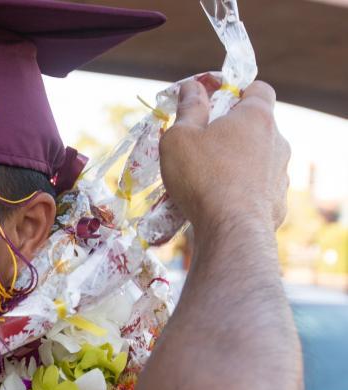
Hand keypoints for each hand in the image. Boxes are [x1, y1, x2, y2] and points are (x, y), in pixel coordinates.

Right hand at [160, 80, 290, 239]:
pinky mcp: (279, 201)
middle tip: (203, 146)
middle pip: (256, 126)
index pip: (259, 89)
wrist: (232, 230)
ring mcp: (281, 172)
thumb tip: (191, 87)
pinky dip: (242, 190)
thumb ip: (187, 109)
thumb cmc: (202, 176)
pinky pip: (258, 188)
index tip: (215, 103)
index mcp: (256, 118)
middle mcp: (277, 141)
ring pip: (258, 159)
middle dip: (232, 132)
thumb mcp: (180, 138)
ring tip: (208, 180)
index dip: (238, 91)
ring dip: (237, 163)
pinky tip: (220, 203)